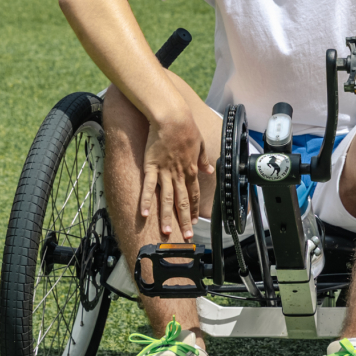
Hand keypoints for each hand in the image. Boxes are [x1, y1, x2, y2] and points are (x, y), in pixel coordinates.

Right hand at [140, 108, 212, 239]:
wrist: (172, 118)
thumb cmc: (186, 129)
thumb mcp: (200, 144)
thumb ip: (203, 160)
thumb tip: (209, 170)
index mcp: (191, 169)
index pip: (193, 194)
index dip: (194, 209)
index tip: (195, 222)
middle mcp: (180, 174)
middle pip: (182, 202)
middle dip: (185, 220)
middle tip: (186, 236)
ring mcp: (165, 172)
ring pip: (167, 199)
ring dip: (168, 217)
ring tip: (168, 232)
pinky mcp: (151, 167)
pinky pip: (149, 187)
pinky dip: (147, 201)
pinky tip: (145, 214)